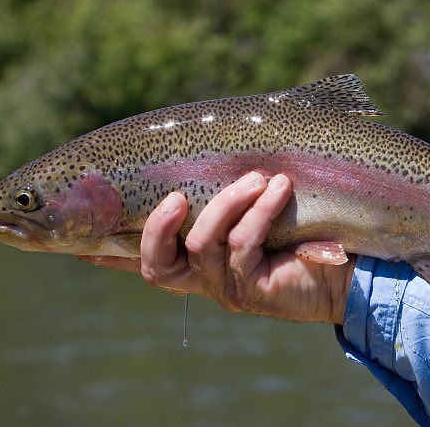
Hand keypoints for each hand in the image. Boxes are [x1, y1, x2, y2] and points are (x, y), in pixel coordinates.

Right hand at [79, 172, 354, 323]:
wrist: (356, 264)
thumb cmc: (305, 222)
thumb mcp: (259, 196)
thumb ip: (228, 179)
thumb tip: (205, 138)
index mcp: (196, 255)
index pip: (143, 253)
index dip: (106, 249)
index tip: (74, 238)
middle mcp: (203, 276)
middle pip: (154, 264)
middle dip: (156, 227)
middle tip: (177, 196)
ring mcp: (225, 286)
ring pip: (200, 246)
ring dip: (227, 204)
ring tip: (258, 176)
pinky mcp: (253, 290)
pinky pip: (242, 246)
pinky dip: (259, 211)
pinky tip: (278, 188)